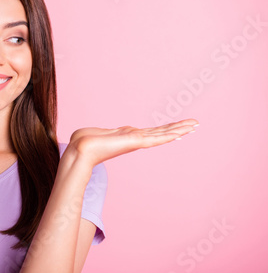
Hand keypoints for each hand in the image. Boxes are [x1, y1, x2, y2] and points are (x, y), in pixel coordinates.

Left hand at [66, 118, 198, 168]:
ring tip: (194, 126)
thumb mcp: (93, 134)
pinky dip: (169, 135)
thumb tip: (86, 135)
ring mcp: (136, 141)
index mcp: (127, 136)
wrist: (80, 150)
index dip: (164, 129)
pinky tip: (181, 133)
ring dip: (179, 130)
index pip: (150, 132)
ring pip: (162, 134)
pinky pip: (156, 138)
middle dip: (178, 128)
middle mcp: (135, 139)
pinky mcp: (135, 142)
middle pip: (161, 132)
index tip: (176, 127)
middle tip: (195, 124)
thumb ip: (94, 134)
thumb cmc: (82, 142)